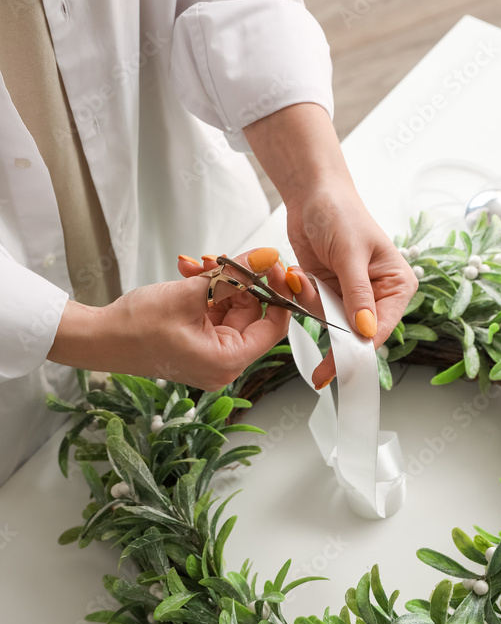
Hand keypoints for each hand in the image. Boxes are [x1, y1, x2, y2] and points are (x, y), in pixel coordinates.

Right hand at [48, 247, 290, 389]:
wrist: (100, 338)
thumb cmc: (135, 327)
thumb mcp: (189, 293)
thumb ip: (232, 275)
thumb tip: (264, 258)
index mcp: (227, 361)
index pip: (273, 328)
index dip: (277, 294)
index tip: (273, 267)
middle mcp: (223, 365)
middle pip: (251, 316)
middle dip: (238, 283)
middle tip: (222, 260)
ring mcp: (210, 357)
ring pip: (231, 311)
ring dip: (218, 284)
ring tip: (194, 267)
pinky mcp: (198, 347)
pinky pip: (215, 316)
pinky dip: (207, 294)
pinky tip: (190, 277)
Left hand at [284, 183, 417, 387]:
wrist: (312, 194)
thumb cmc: (340, 213)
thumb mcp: (350, 253)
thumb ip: (357, 294)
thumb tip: (366, 331)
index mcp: (396, 285)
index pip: (380, 327)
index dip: (361, 349)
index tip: (344, 369)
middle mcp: (378, 295)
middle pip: (357, 335)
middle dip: (333, 336)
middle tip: (320, 375)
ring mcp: (352, 296)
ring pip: (332, 323)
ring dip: (312, 305)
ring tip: (300, 275)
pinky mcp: (330, 292)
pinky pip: (315, 310)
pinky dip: (303, 297)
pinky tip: (298, 273)